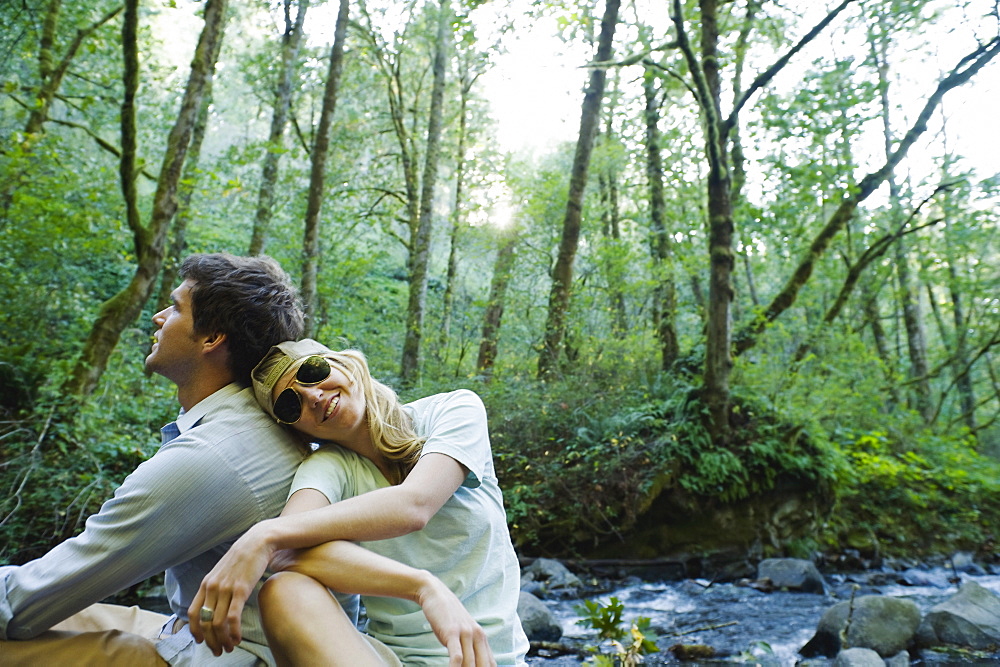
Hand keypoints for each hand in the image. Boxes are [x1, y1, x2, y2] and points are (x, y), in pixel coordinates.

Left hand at [188, 525, 273, 655]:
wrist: (258, 542)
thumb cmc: (243, 558)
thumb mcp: (223, 572)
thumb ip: (216, 588)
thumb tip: (215, 606)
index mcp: (206, 584)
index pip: (192, 613)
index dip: (195, 630)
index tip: (201, 641)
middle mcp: (212, 588)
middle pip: (205, 622)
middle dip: (210, 641)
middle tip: (218, 651)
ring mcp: (225, 589)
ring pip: (218, 624)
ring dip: (222, 640)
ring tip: (229, 648)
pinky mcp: (241, 590)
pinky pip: (232, 618)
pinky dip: (233, 633)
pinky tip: (238, 638)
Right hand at [417, 576, 495, 666]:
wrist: (436, 593)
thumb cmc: (447, 617)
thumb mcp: (462, 632)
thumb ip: (470, 647)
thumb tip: (472, 662)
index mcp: (482, 638)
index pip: (491, 665)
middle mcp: (478, 636)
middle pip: (484, 666)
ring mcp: (466, 634)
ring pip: (471, 664)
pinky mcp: (452, 632)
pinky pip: (457, 656)